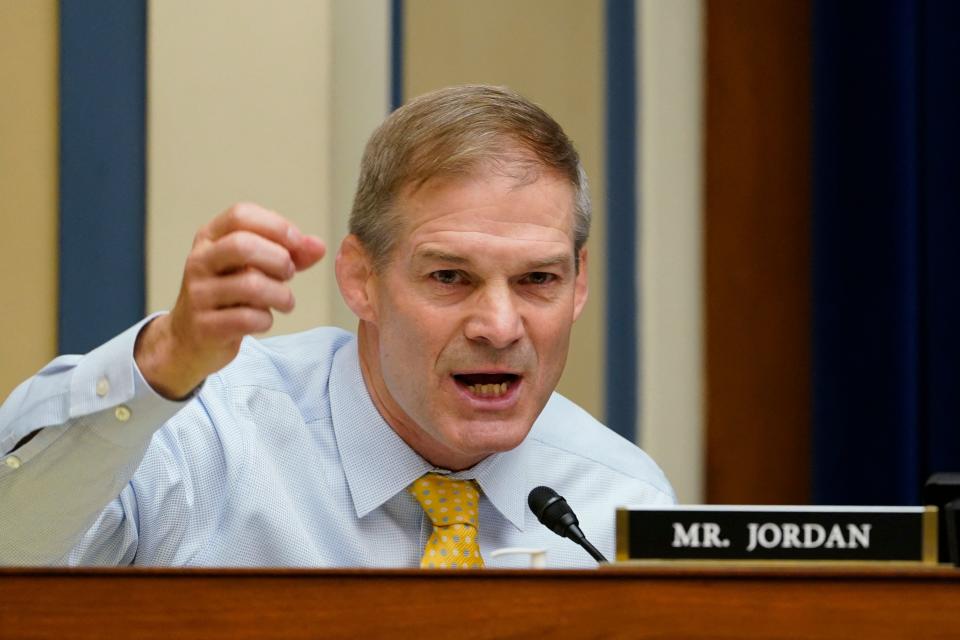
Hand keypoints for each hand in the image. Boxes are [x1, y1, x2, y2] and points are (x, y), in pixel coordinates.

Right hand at [135, 203, 325, 398]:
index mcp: (210, 238)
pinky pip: (248, 318)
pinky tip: (263, 320)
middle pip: (243, 246)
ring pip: (251, 285)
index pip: (241, 215)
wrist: (189, 339)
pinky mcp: (205, 326)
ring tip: (284, 301)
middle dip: (279, 259)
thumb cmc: (228, 296)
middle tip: (289, 274)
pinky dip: (266, 320)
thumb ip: (288, 254)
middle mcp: (199, 261)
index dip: (276, 226)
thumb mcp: (254, 267)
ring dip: (281, 295)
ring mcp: (198, 294)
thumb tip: (318, 246)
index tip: (298, 243)